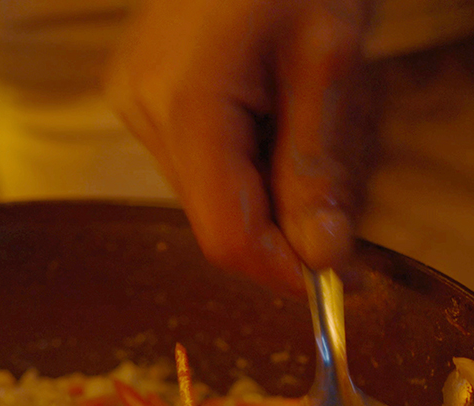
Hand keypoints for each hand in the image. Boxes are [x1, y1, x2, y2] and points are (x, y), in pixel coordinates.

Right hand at [106, 0, 371, 291]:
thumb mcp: (329, 58)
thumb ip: (317, 165)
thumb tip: (322, 259)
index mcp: (187, 101)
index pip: (226, 234)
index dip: (282, 272)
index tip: (341, 280)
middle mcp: (143, 108)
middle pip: (215, 216)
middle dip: (283, 223)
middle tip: (340, 186)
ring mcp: (132, 98)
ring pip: (205, 192)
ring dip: (264, 188)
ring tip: (303, 119)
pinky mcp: (138, 91)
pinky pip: (194, 158)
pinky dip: (242, 159)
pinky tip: (270, 108)